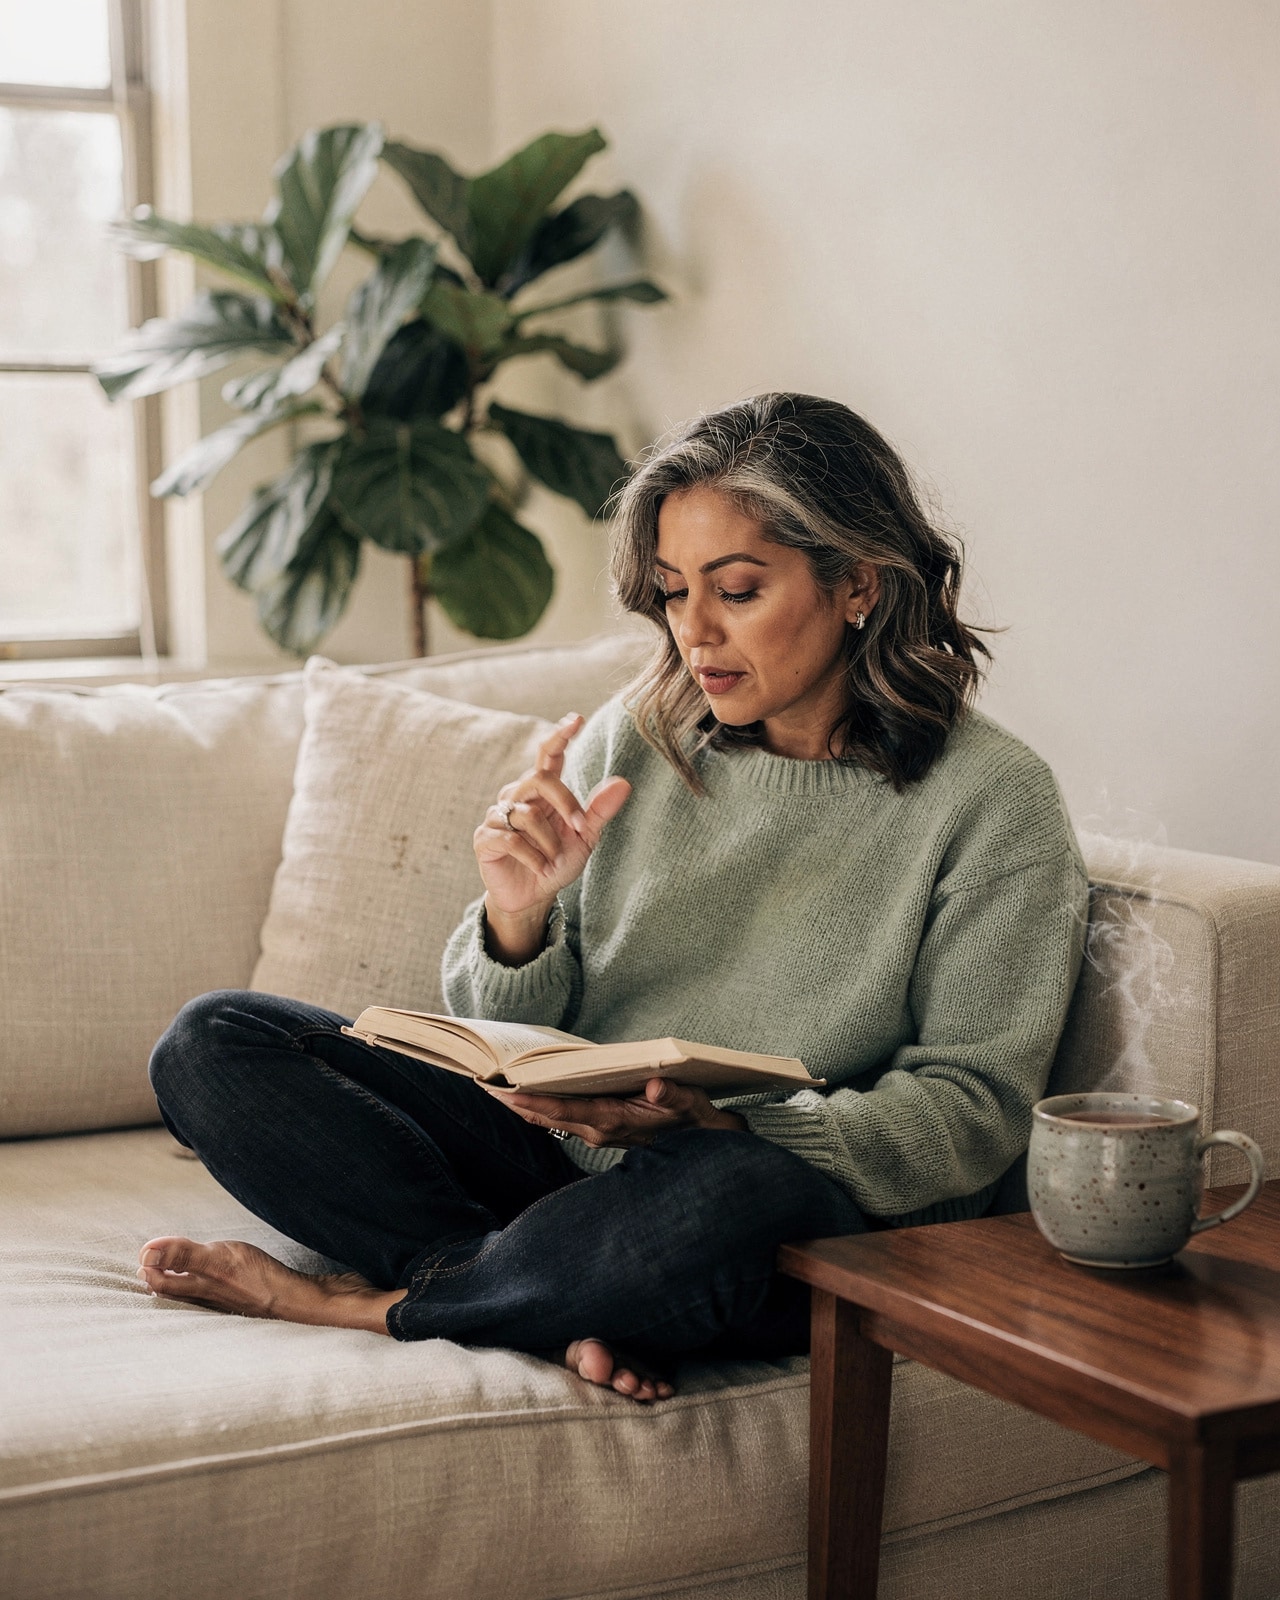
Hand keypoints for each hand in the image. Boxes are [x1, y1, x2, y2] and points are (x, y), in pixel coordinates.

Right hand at [476, 714, 629, 962]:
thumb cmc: (557, 861)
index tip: (575, 719)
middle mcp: (517, 795)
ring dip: (550, 842)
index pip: (549, 755)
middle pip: (540, 780)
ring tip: (553, 860)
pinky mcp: (485, 838)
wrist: (533, 895)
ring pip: (528, 815)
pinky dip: (533, 857)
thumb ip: (599, 810)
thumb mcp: (585, 837)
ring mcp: (498, 815)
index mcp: (542, 791)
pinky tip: (539, 868)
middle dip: (565, 803)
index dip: (559, 736)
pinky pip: (512, 839)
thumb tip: (624, 783)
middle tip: (578, 828)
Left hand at [486, 1077, 747, 1147]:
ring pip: (555, 1119)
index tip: (504, 1092)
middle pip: (551, 1115)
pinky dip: (545, 1107)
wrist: (710, 1149)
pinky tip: (529, 1097)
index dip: (534, 1101)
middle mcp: (602, 1131)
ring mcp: (601, 1134)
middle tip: (482, 1084)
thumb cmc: (701, 1123)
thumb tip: (654, 1082)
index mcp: (616, 1122)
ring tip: (496, 1088)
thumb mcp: (696, 1106)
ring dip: (528, 1105)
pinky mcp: (605, 1131)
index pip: (566, 1111)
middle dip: (518, 1102)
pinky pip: (566, 1118)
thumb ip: (676, 1095)